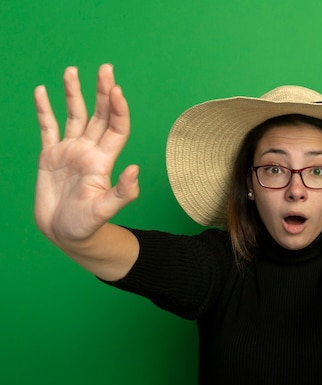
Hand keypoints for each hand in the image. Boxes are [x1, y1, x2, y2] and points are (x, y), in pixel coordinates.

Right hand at [34, 64, 138, 244]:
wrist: (65, 235)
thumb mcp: (104, 212)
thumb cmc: (87, 226)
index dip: (117, 108)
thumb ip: (122, 193)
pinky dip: (44, 110)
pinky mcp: (49, 157)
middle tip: (105, 68)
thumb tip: (135, 170)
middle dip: (102, 92)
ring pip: (74, 116)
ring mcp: (69, 152)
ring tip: (72, 71)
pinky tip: (42, 92)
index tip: (116, 89)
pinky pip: (47, 128)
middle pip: (99, 115)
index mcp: (104, 161)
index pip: (116, 127)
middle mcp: (89, 151)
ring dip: (74, 94)